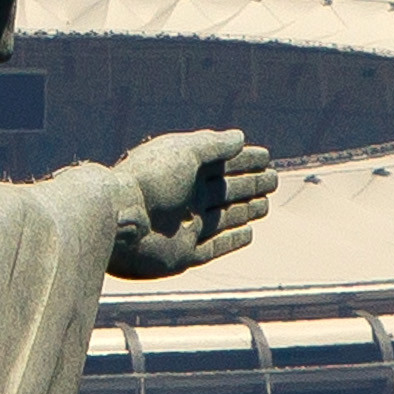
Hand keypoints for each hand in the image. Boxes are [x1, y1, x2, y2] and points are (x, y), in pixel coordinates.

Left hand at [108, 129, 274, 278]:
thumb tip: (240, 138)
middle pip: (223, 190)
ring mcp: (183, 228)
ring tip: (266, 204)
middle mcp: (182, 199)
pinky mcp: (182, 256)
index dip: (244, 159)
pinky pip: (214, 247)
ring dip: (245, 210)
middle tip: (273, 180)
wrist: (121, 222)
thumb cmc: (149, 180)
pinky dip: (232, 240)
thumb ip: (213, 145)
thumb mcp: (184, 153)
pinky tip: (250, 232)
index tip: (267, 156)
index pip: (219, 163)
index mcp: (181, 172)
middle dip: (249, 184)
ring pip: (223, 218)